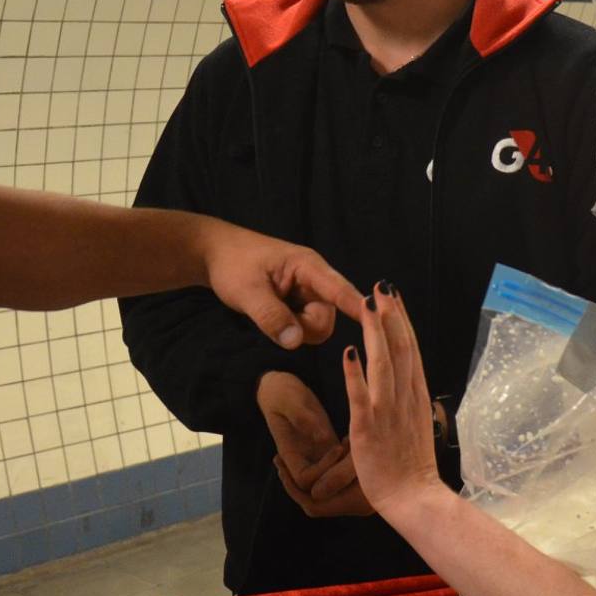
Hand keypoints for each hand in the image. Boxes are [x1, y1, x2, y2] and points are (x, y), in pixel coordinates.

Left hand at [199, 221, 363, 349]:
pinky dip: (290, 328)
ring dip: (295, 330)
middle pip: (328, 318)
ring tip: (269, 313)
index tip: (380, 318)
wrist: (214, 253)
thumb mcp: (246, 291)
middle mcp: (315, 279)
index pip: (340, 290)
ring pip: (317, 326)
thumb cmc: (232, 263)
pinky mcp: (300, 303)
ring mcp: (308, 292)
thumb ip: (270, 316)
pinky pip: (305, 326)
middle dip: (304, 328)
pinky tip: (272, 315)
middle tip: (272, 317)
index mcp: (308, 266)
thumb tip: (295, 341)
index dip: (358, 307)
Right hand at [257, 372, 373, 517]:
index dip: (323, 470)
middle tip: (357, 452)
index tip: (338, 447)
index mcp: (290, 453)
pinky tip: (356, 435)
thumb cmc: (280, 390)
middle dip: (341, 476)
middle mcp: (303, 459)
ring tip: (355, 442)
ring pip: (334, 478)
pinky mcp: (327, 447)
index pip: (305, 480)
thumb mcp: (289, 399)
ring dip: (348, 468)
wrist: (279, 386)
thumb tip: (322, 437)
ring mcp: (316, 455)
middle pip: (321, 487)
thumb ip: (303, 418)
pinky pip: (341, 464)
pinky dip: (352, 457)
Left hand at [342, 282, 442, 513]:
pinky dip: (355, 374)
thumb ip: (410, 396)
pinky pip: (361, 397)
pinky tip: (348, 352)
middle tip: (381, 285)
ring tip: (366, 304)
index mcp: (416, 393)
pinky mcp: (368, 428)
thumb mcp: (416, 420)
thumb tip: (407, 375)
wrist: (415, 497)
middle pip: (399, 348)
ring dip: (375, 333)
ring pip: (383, 364)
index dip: (401, 319)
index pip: (410, 348)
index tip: (392, 294)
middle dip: (390, 315)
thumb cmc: (411, 463)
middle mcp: (405, 397)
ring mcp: (387, 411)